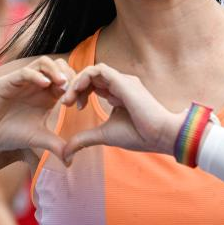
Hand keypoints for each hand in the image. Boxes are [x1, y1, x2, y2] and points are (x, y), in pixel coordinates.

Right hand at [0, 57, 75, 160]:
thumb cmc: (9, 133)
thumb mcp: (38, 139)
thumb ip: (56, 145)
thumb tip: (71, 162)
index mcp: (47, 95)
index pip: (68, 81)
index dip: (77, 89)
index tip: (80, 105)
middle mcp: (37, 85)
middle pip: (59, 67)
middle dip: (70, 76)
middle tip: (74, 92)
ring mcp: (23, 81)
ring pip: (44, 63)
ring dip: (56, 71)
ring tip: (63, 84)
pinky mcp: (8, 82)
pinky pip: (25, 72)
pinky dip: (37, 75)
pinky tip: (45, 85)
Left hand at [60, 63, 184, 165]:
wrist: (158, 135)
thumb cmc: (137, 135)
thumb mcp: (103, 135)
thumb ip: (84, 139)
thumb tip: (65, 154)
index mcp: (118, 94)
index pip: (94, 84)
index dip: (79, 92)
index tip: (72, 107)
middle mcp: (120, 84)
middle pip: (91, 76)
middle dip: (74, 86)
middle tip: (66, 102)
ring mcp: (122, 81)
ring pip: (93, 70)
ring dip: (77, 81)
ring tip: (70, 98)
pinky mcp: (123, 81)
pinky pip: (98, 70)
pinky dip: (84, 77)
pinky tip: (78, 91)